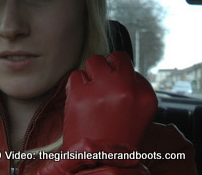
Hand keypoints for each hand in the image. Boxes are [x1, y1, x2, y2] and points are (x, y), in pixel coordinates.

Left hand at [38, 51, 156, 173]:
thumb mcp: (138, 115)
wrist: (99, 162)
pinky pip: (75, 75)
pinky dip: (75, 85)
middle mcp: (126, 88)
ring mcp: (102, 90)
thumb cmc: (117, 141)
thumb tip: (117, 71)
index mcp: (145, 95)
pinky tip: (78, 100)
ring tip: (89, 93)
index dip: (118, 73)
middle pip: (113, 58)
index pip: (130, 67)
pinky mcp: (80, 94)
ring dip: (89, 75)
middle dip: (104, 68)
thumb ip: (133, 91)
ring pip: (93, 62)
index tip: (112, 80)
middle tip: (99, 83)